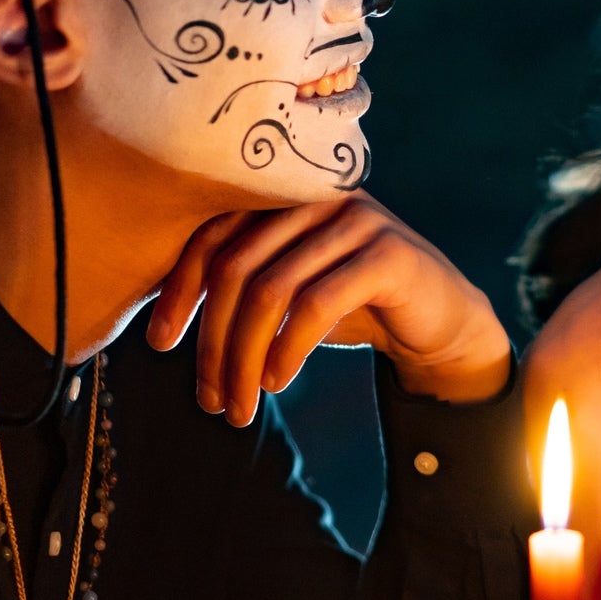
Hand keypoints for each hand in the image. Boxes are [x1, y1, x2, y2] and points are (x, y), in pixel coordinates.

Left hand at [147, 192, 511, 423]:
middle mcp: (317, 194)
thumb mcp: (288, 290)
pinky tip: (278, 382)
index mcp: (285, 192)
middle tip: (209, 399)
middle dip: (213, 341)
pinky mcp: (389, 254)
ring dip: (245, 359)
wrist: (440, 322)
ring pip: (271, 290)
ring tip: (240, 406)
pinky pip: (316, 304)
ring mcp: (357, 219)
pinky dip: (287, 350)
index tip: (160, 343)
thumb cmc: (352, 306)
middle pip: (237, 266)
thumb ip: (239, 286)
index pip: (212, 233)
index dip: (179, 289)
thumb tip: (163, 324)